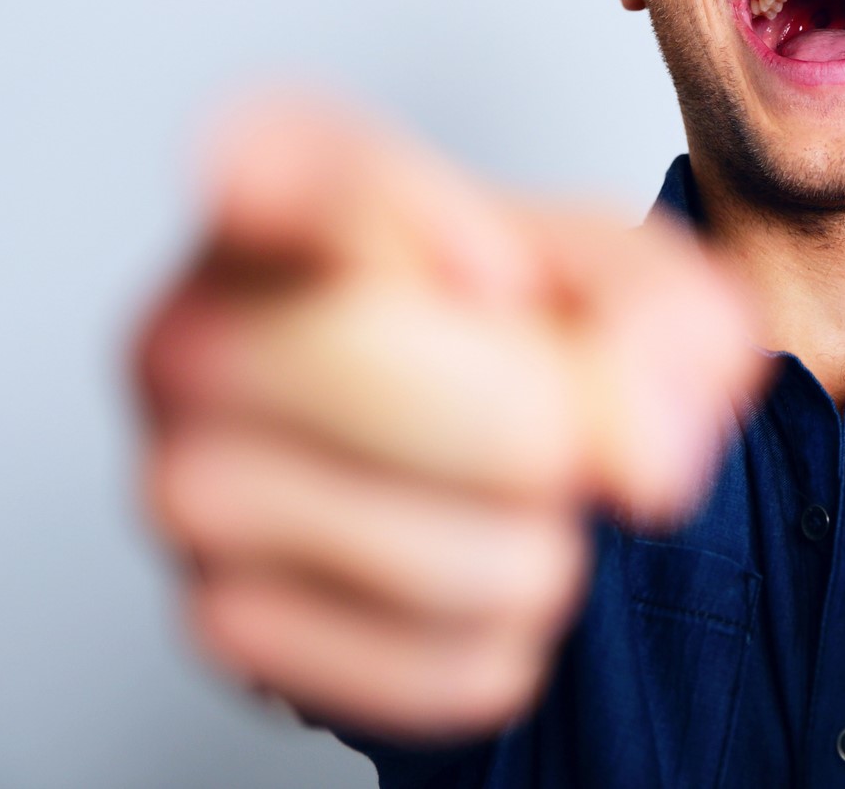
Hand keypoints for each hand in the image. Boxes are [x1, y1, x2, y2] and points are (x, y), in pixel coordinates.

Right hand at [132, 93, 764, 739]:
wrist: (443, 439)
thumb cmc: (506, 322)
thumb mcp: (616, 264)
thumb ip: (660, 312)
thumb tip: (643, 450)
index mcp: (269, 187)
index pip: (311, 183)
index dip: (430, 231)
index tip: (500, 275)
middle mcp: (189, 330)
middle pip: (390, 373)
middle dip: (543, 423)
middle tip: (563, 418)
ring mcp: (184, 484)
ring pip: (449, 553)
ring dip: (542, 547)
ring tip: (508, 495)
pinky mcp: (224, 624)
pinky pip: (443, 660)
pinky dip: (511, 639)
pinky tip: (475, 571)